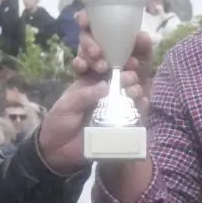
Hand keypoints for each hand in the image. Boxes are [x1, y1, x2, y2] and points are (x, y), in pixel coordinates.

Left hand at [35, 10, 154, 174]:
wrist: (58, 150)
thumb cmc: (59, 121)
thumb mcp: (67, 105)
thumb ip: (83, 96)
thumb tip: (104, 87)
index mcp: (90, 80)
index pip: (101, 62)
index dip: (106, 54)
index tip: (106, 51)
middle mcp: (105, 89)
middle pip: (120, 74)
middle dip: (125, 69)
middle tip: (129, 68)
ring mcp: (114, 105)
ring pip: (129, 91)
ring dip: (133, 86)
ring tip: (133, 86)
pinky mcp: (121, 122)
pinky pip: (134, 112)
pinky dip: (140, 107)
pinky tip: (143, 101)